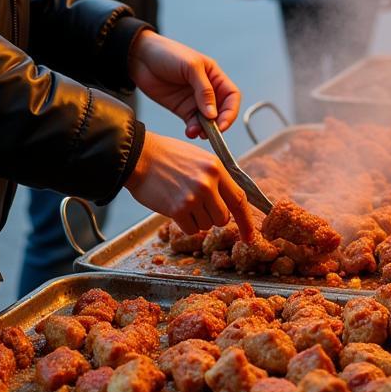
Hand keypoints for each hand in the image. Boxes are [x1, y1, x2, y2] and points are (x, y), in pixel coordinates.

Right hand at [125, 131, 254, 240]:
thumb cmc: (168, 156)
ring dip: (197, 219)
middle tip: (199, 205)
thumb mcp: (200, 158)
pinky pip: (191, 229)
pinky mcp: (178, 209)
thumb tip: (229, 200)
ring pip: (207, 225)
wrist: (140, 157)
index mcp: (216, 168)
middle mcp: (208, 183)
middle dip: (213, 217)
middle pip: (223, 217)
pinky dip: (184, 223)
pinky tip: (175, 206)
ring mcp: (193, 197)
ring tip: (183, 199)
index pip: (239, 199)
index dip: (246, 221)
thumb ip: (216, 178)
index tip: (250, 236)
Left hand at [128, 30, 240, 137]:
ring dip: (205, 129)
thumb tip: (213, 114)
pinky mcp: (181, 109)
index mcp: (214, 76)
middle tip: (211, 133)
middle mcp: (207, 90)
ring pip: (207, 121)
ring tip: (196, 132)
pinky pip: (193, 124)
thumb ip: (204, 90)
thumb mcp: (190, 67)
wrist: (140, 57)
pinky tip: (189, 131)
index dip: (230, 111)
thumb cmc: (167, 53)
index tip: (222, 123)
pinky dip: (193, 130)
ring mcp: (194, 101)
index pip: (231, 96)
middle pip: (222, 111)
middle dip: (219, 123)